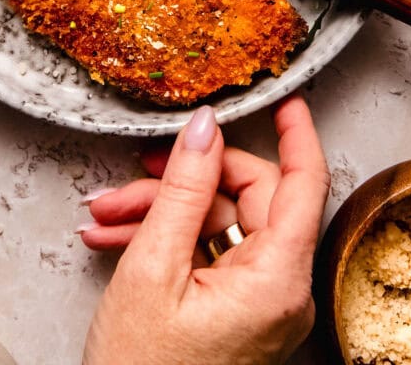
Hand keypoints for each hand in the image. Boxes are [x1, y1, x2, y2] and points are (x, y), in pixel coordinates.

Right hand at [80, 94, 329, 364]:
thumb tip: (205, 128)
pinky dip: (165, 242)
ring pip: (218, 225)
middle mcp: (279, 290)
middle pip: (246, 199)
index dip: (296, 134)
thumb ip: (183, 189)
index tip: (285, 98)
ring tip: (105, 219)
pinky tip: (117, 240)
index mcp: (276, 279)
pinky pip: (209, 254)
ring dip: (160, 212)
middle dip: (181, 181)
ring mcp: (258, 302)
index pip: (305, 183)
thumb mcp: (153, 270)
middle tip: (132, 176)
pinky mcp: (236, 311)